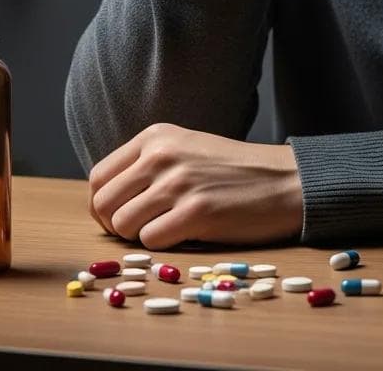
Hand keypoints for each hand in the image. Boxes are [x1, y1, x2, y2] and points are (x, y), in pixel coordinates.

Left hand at [87, 123, 303, 247]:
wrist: (284, 181)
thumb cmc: (233, 171)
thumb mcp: (186, 149)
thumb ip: (146, 165)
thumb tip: (105, 201)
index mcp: (155, 136)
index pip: (98, 177)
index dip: (103, 206)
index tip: (122, 217)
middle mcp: (162, 154)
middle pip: (103, 204)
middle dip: (115, 226)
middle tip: (142, 231)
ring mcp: (178, 182)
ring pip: (121, 225)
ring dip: (139, 237)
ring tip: (168, 230)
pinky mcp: (196, 211)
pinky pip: (150, 241)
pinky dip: (162, 246)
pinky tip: (186, 234)